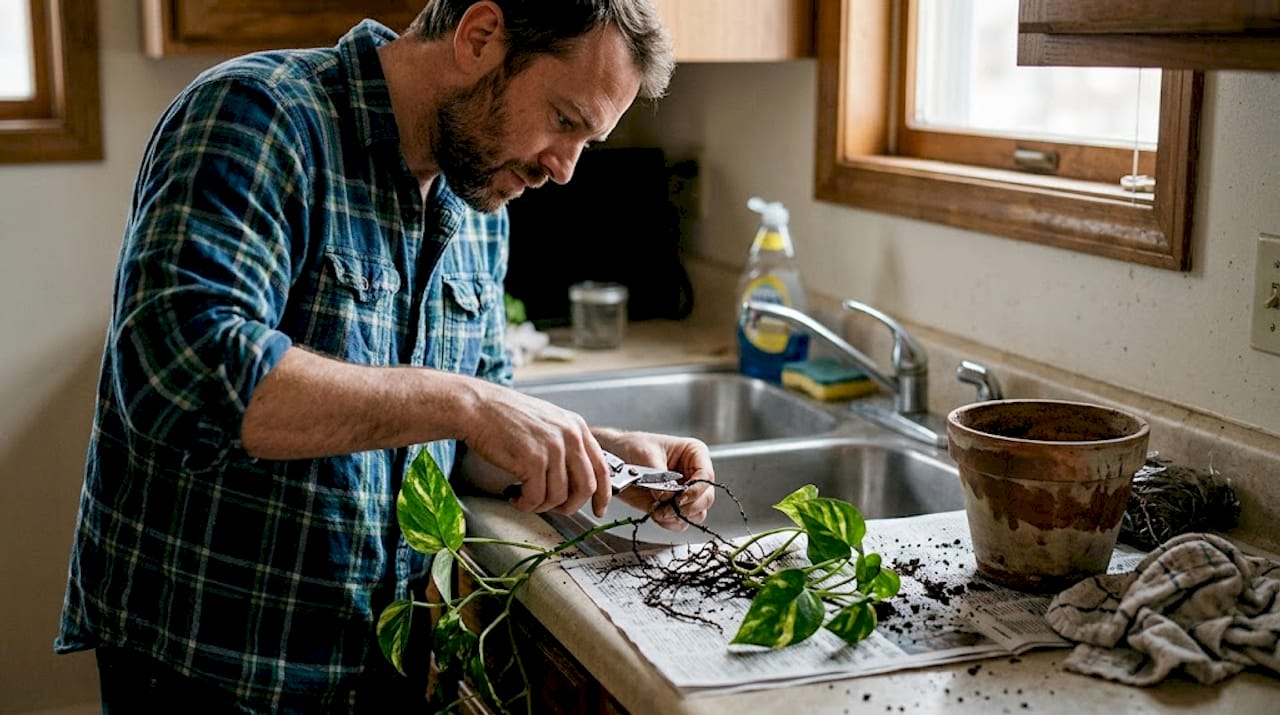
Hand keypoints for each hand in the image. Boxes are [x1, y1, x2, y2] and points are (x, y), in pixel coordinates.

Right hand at [459, 381, 609, 516]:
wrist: (477, 407)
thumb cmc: (505, 415)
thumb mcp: (548, 422)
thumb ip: (566, 445)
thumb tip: (575, 478)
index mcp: (576, 426)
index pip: (602, 467)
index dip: (603, 494)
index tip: (599, 509)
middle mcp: (569, 436)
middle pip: (586, 487)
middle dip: (570, 506)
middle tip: (555, 510)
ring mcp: (553, 448)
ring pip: (559, 497)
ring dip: (541, 505)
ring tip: (525, 497)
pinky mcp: (533, 461)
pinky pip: (536, 498)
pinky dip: (525, 504)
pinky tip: (514, 495)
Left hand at [595, 430, 714, 531]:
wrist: (616, 456)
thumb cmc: (633, 446)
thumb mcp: (645, 453)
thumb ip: (659, 476)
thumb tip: (666, 496)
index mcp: (694, 454)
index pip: (706, 476)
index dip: (696, 490)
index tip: (680, 497)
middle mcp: (694, 474)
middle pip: (706, 498)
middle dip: (686, 506)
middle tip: (667, 507)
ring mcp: (685, 492)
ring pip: (696, 513)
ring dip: (678, 516)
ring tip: (659, 510)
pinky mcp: (673, 505)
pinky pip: (680, 522)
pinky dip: (669, 522)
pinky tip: (656, 514)